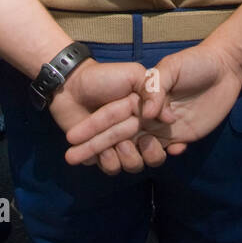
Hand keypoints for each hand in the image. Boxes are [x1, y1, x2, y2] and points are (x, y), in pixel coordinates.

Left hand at [52, 59, 157, 174]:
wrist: (71, 85)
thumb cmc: (104, 77)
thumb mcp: (133, 74)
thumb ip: (153, 91)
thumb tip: (170, 118)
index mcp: (147, 117)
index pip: (163, 139)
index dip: (158, 146)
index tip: (148, 139)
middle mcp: (136, 132)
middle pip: (150, 157)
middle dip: (140, 155)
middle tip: (124, 143)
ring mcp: (118, 144)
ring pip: (132, 165)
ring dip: (122, 159)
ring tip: (105, 149)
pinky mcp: (100, 153)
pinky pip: (110, 168)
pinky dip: (105, 162)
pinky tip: (95, 153)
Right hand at [74, 41, 241, 163]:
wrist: (224, 67)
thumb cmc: (194, 62)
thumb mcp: (170, 67)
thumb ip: (155, 89)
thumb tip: (146, 115)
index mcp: (139, 96)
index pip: (110, 116)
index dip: (90, 127)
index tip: (71, 138)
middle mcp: (147, 113)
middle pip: (117, 135)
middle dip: (93, 147)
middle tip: (74, 158)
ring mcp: (162, 126)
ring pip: (139, 147)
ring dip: (130, 156)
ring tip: (129, 157)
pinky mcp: (181, 135)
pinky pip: (165, 151)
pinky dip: (162, 155)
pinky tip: (162, 153)